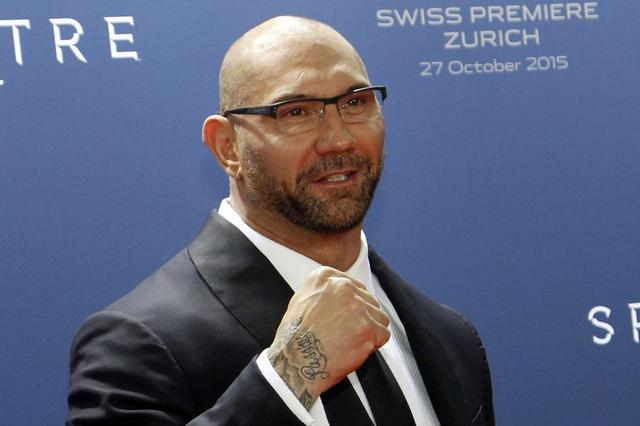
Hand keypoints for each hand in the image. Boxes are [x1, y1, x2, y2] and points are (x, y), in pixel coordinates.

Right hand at [267, 266, 389, 409]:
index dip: (353, 306)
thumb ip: (324, 290)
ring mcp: (356, 306)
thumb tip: (344, 290)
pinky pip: (383, 334)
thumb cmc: (294, 336)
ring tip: (348, 341)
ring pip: (380, 317)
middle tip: (345, 334)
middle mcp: (342, 287)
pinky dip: (373, 345)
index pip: (356, 287)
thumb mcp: (301, 299)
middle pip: (370, 301)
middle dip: (362, 319)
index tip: (345, 318)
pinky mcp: (367, 327)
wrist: (294, 362)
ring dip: (369, 331)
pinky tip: (354, 349)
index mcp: (325, 277)